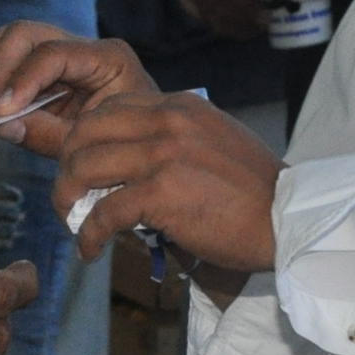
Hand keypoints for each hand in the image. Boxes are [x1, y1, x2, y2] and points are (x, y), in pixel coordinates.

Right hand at [0, 22, 156, 161]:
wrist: (143, 148)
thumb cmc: (124, 145)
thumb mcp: (89, 145)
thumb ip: (47, 134)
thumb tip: (2, 123)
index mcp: (108, 59)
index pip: (54, 53)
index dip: (22, 78)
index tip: (0, 110)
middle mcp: (85, 46)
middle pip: (27, 34)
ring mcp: (63, 52)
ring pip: (10, 39)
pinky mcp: (44, 67)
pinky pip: (7, 57)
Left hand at [51, 91, 281, 278]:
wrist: (288, 219)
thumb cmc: (255, 190)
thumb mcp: (213, 139)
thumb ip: (173, 137)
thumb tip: (128, 159)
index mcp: (179, 105)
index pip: (109, 106)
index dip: (83, 137)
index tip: (80, 165)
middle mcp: (168, 121)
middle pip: (85, 132)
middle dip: (66, 166)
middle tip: (68, 196)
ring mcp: (164, 155)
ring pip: (84, 167)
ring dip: (67, 199)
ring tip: (73, 223)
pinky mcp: (162, 194)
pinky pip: (103, 213)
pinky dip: (88, 234)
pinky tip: (91, 249)